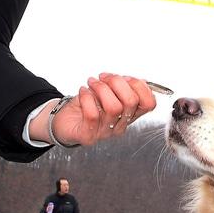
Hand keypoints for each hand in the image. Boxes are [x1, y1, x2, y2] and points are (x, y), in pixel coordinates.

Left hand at [32, 73, 157, 146]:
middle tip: (103, 78)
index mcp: (129, 114)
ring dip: (101, 88)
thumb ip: (121, 85)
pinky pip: (93, 115)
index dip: (140, 85)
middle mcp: (120, 125)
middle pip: (131, 101)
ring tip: (92, 83)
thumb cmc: (87, 105)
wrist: (64, 120)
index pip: (149, 103)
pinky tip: (83, 92)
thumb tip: (131, 79)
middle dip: (117, 82)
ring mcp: (105, 132)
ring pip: (113, 107)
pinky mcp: (88, 136)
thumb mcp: (107, 92)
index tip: (124, 77)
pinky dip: (86, 97)